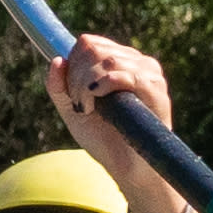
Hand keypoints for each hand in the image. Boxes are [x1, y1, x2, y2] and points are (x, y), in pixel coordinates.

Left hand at [48, 34, 193, 212]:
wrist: (129, 170)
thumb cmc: (104, 141)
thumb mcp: (72, 111)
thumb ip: (59, 87)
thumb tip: (56, 59)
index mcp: (118, 61)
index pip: (88, 43)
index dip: (72, 65)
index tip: (73, 95)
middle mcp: (136, 62)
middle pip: (94, 48)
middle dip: (76, 77)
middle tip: (80, 105)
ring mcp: (149, 73)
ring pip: (106, 59)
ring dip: (86, 85)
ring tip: (87, 109)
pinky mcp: (156, 90)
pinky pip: (126, 74)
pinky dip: (104, 85)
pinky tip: (97, 103)